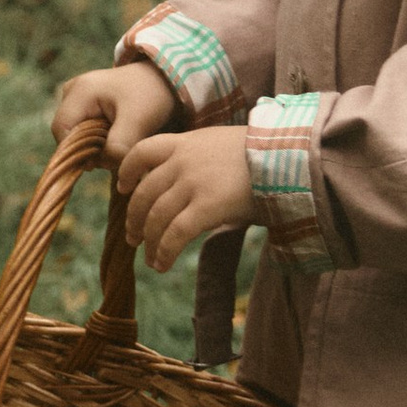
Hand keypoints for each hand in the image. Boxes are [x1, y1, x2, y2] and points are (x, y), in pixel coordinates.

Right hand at [52, 59, 179, 168]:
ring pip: (76, 133)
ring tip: (120, 143)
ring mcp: (76, 97)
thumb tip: (100, 163)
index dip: (77, 152)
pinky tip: (116, 137)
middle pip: (68, 133)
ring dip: (95, 145)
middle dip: (89, 149)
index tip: (102, 162)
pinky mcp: (84, 104)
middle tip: (115, 155)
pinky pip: (83, 129)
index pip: (62, 131)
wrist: (163, 79)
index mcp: (80, 91)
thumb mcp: (138, 120)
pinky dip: (98, 139)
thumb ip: (118, 145)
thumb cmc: (150, 95)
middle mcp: (71, 91)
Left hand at [117, 125, 253, 270]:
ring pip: (156, 217)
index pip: (141, 152)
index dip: (127, 172)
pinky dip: (164, 252)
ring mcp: (193, 183)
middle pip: (144, 193)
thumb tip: (181, 186)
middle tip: (133, 238)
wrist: (285, 156)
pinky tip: (162, 264)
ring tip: (149, 259)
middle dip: (134, 219)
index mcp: (184, 142)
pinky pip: (175, 234)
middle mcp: (182, 161)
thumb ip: (194, 159)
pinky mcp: (207, 206)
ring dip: (149, 242)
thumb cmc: (258, 154)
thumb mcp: (217, 144)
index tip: (122, 189)